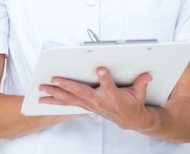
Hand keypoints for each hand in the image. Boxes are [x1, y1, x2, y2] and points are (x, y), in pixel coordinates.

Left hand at [39, 67, 153, 129]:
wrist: (129, 120)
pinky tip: (44, 98)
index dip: (104, 78)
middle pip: (81, 92)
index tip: (100, 69)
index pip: (108, 86)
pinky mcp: (85, 106)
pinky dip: (56, 101)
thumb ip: (141, 83)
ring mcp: (90, 104)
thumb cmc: (132, 103)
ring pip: (70, 99)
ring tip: (42, 89)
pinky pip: (68, 103)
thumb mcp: (140, 93)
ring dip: (55, 94)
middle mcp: (99, 101)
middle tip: (54, 78)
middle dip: (67, 85)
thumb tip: (147, 76)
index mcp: (113, 96)